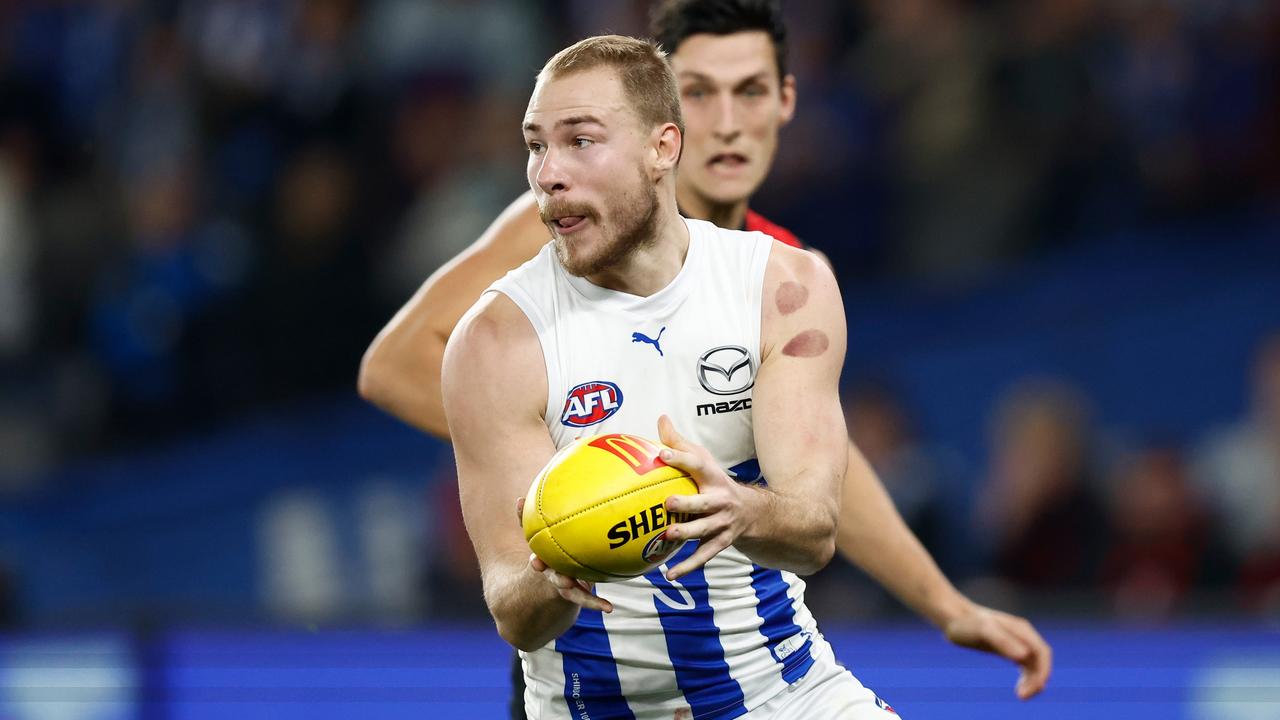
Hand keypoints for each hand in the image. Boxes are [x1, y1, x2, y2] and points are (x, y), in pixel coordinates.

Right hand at [516, 496, 612, 613]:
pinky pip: (587, 598)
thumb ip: (524, 522)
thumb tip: (518, 499)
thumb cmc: (544, 554)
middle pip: (554, 578)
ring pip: (571, 592)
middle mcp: (553, 575)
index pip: (538, 562)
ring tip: (595, 601)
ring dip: (580, 595)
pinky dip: (596, 603)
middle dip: (558, 578)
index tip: (535, 562)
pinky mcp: (577, 593)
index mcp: (543, 562)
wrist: (544, 588)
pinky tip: (609, 608)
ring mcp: (565, 586)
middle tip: (566, 579)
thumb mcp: (533, 539)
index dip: (537, 562)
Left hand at [656, 414, 757, 580]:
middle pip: (703, 502)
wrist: (753, 512)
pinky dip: (687, 566)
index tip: (661, 454)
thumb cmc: (715, 481)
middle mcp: (719, 500)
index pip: (696, 464)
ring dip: (686, 533)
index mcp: (712, 477)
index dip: (680, 458)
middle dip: (687, 503)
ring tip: (667, 536)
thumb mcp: (703, 459)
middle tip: (667, 503)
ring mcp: (721, 523)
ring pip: (704, 530)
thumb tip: (660, 418)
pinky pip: (703, 556)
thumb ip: (679, 442)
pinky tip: (669, 574)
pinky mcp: (720, 542)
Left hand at [943, 602, 1051, 699]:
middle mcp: (1023, 635)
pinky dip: (1027, 677)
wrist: (953, 617)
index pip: (1042, 652)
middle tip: (1023, 697)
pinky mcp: (1008, 648)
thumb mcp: (983, 630)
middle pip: (1041, 660)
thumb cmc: (967, 624)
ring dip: (1033, 680)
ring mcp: (1017, 641)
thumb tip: (1023, 656)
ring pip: (1035, 664)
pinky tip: (1020, 688)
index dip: (1043, 671)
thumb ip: (1002, 641)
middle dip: (1038, 679)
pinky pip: (1025, 665)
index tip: (1035, 688)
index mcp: (1021, 629)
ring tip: (1022, 696)